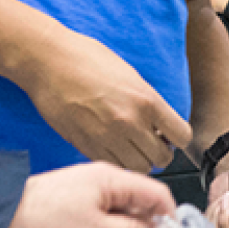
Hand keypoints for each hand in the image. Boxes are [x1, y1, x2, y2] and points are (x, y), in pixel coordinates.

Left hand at [0, 163, 178, 227]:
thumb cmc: (46, 226)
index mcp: (111, 178)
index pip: (157, 193)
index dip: (170, 220)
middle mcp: (101, 179)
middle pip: (141, 199)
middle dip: (151, 225)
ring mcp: (85, 191)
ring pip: (122, 209)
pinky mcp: (71, 205)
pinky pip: (103, 215)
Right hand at [14, 32, 193, 171]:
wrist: (47, 61)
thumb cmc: (84, 59)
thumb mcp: (129, 74)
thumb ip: (147, 101)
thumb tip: (159, 124)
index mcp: (146, 100)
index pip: (181, 136)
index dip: (177, 137)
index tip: (169, 135)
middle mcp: (130, 122)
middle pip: (163, 158)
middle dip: (160, 152)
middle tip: (150, 143)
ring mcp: (107, 137)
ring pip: (140, 168)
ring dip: (139, 161)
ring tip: (131, 148)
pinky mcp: (86, 146)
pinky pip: (114, 165)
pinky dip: (118, 162)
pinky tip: (112, 148)